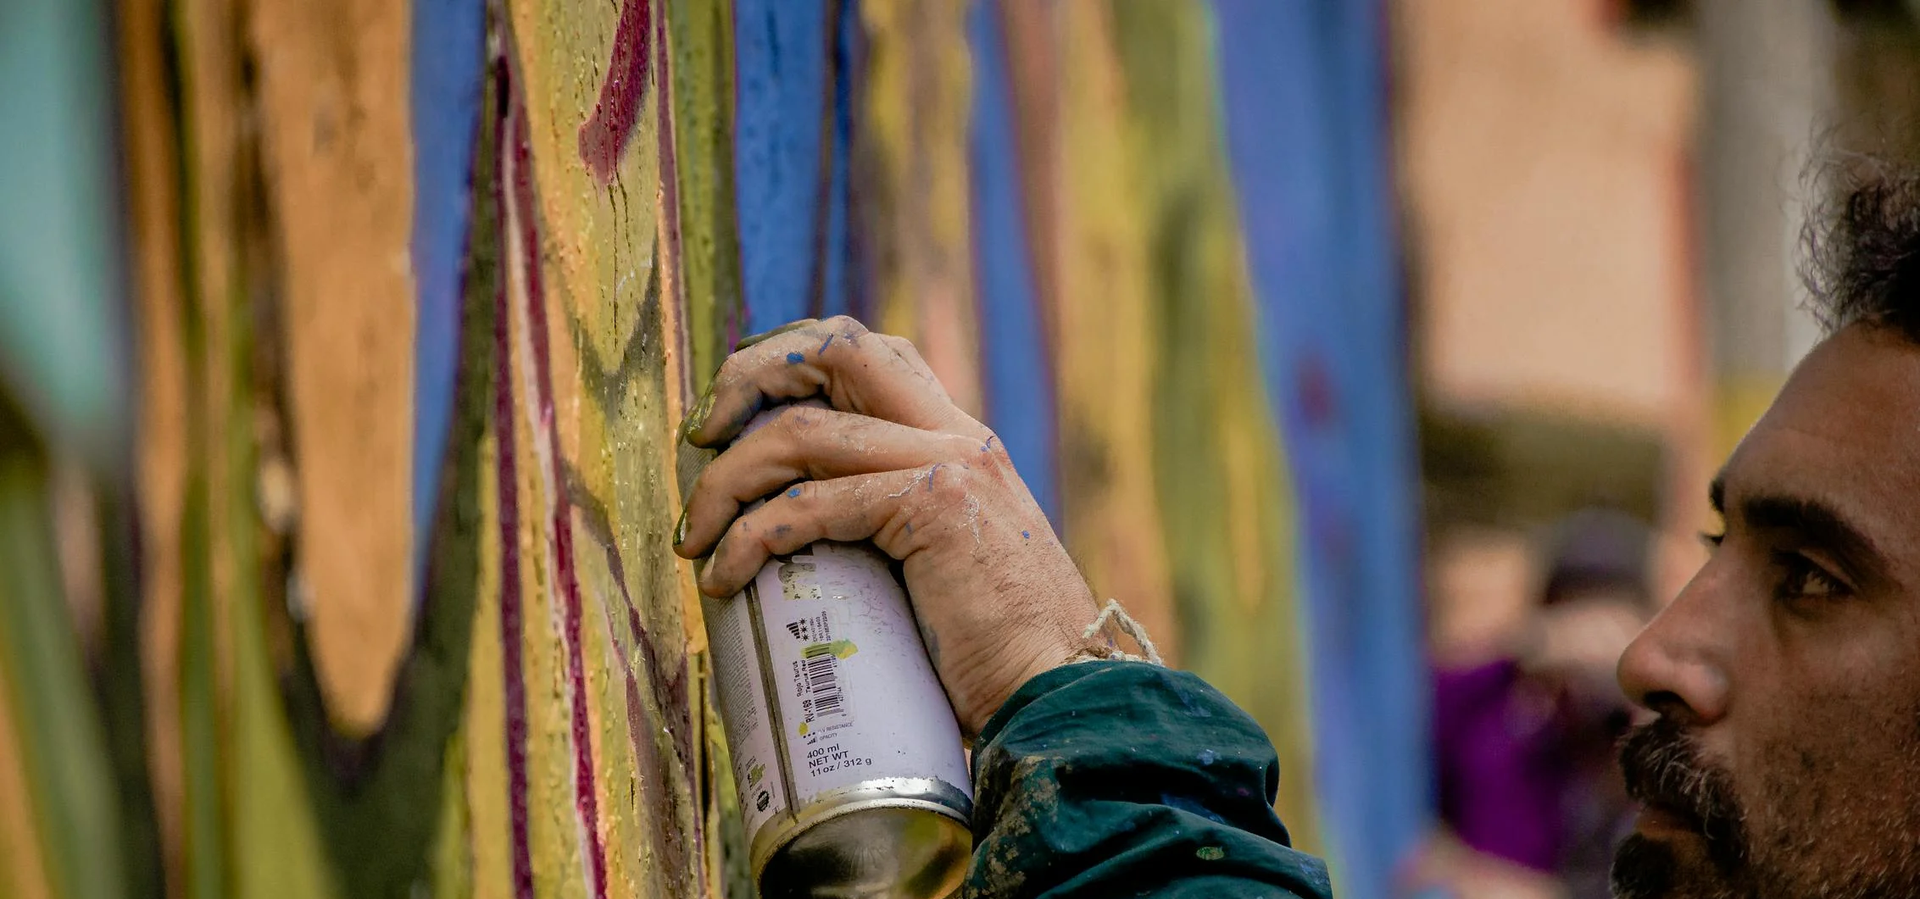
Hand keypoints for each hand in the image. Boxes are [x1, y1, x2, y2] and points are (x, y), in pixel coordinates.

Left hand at [672, 316, 1103, 734]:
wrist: (1061, 693)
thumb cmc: (996, 656)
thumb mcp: (945, 567)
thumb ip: (894, 532)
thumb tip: (799, 540)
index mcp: (961, 441)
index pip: (868, 354)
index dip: (789, 363)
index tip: (732, 416)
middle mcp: (957, 435)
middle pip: (836, 347)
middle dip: (748, 375)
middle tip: (699, 436)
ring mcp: (949, 464)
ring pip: (801, 431)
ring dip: (726, 481)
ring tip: (694, 537)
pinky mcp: (932, 508)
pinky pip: (809, 504)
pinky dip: (748, 538)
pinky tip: (723, 578)